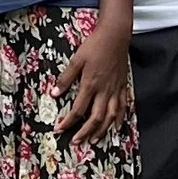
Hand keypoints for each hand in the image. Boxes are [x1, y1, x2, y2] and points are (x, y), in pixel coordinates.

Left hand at [55, 19, 131, 140]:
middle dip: (85, 132)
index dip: (68, 122)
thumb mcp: (76, 60)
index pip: (78, 109)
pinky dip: (119, 119)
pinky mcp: (123, 87)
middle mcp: (104, 91)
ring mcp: (115, 90)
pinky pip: (123, 107)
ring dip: (102, 131)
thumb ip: (65, 79)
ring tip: (94, 140)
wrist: (115, 36)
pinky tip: (115, 127)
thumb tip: (54, 94)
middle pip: (95, 118)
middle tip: (76, 142)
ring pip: (110, 116)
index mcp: (90, 85)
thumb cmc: (94, 46)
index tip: (59, 129)